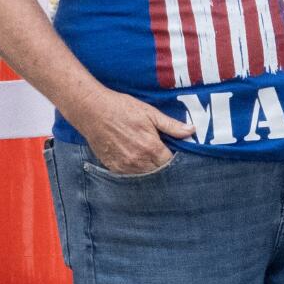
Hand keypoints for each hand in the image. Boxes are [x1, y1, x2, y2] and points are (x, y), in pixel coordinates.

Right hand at [73, 88, 192, 175]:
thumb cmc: (121, 108)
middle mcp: (139, 161)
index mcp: (151, 147)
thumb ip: (171, 125)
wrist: (92, 111)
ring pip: (145, 175)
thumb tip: (191, 131)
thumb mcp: (149, 112)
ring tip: (147, 156)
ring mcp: (125, 166)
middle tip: (161, 154)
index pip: (171, 163)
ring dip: (149, 169)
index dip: (174, 158)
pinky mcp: (114, 168)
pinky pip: (130, 175)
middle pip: (159, 172)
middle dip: (163, 165)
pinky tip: (134, 158)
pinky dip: (135, 170)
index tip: (174, 152)